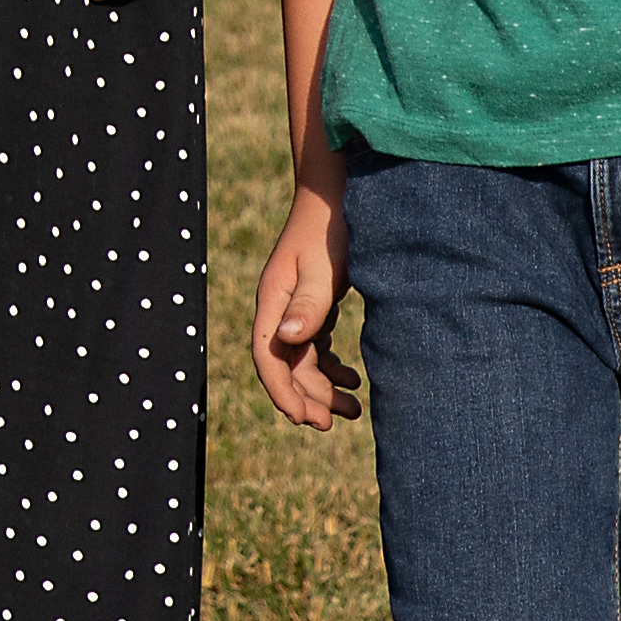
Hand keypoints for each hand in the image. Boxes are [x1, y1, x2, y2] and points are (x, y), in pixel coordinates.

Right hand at [246, 189, 351, 427]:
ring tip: (353, 410)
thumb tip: (288, 341)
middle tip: (332, 424)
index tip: (304, 419)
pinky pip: (315, 348)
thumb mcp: (324, 268)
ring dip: (322, 388)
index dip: (282, 392)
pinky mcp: (313, 305)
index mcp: (273, 302)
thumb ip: (309, 305)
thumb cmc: (331, 230)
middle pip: (285, 366)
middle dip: (306, 398)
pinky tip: (353, 380)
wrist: (338, 196)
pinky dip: (331, 368)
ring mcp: (294, 308)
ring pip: (302, 361)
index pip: (267, 357)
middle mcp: (278, 309)